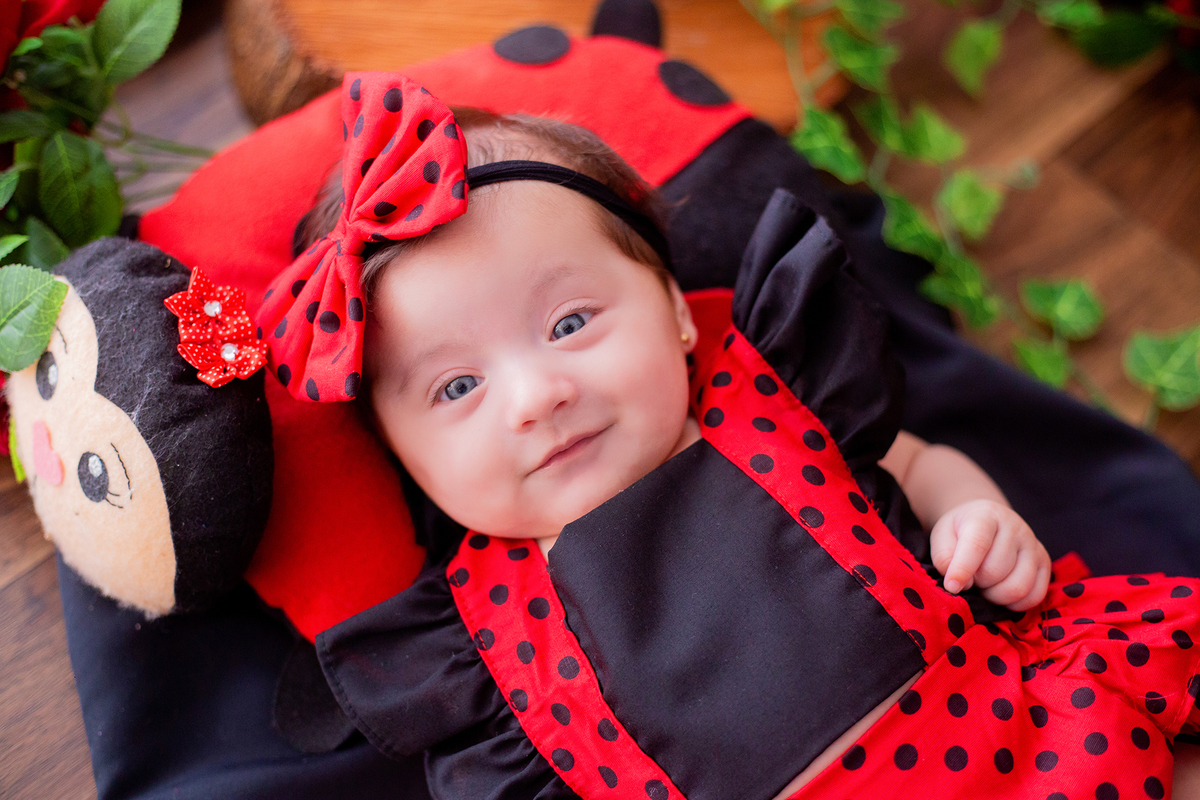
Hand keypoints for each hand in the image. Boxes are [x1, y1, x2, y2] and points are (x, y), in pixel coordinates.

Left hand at [930, 499, 1050, 611]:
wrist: (986, 521)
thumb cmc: (960, 531)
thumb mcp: (942, 536)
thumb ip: (944, 557)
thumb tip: (958, 584)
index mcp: (986, 516)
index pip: (977, 545)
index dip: (962, 570)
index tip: (951, 586)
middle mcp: (1016, 527)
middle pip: (996, 571)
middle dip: (977, 582)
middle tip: (970, 577)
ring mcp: (1034, 545)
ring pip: (1018, 587)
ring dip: (995, 596)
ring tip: (984, 585)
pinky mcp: (1045, 562)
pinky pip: (1035, 596)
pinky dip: (1015, 604)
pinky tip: (1000, 593)